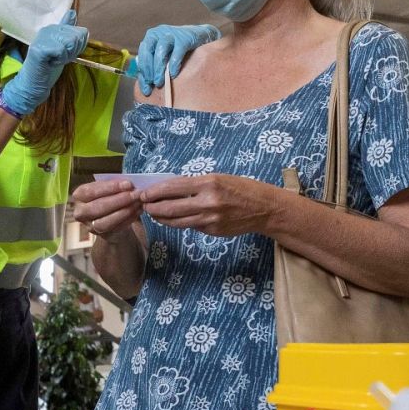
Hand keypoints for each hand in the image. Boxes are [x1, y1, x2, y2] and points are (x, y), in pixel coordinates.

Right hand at [0, 12, 88, 115]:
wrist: (34, 83)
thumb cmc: (49, 66)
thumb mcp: (63, 47)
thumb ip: (68, 31)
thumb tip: (72, 12)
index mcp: (54, 28)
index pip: (81, 32)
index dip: (78, 46)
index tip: (65, 53)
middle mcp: (48, 29)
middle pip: (78, 37)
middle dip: (73, 52)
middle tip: (58, 58)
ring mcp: (43, 37)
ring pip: (71, 42)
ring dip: (66, 56)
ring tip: (54, 60)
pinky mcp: (40, 48)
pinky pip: (61, 50)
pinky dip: (59, 60)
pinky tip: (50, 62)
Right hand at [72, 178, 142, 240]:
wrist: (112, 216)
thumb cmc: (110, 196)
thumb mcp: (109, 188)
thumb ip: (115, 185)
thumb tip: (129, 185)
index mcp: (79, 195)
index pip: (92, 191)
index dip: (111, 187)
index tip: (128, 184)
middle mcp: (81, 212)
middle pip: (98, 207)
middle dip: (119, 200)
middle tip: (136, 194)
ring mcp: (89, 225)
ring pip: (105, 222)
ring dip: (124, 212)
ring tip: (138, 203)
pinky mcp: (101, 235)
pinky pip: (115, 229)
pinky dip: (128, 219)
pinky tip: (137, 211)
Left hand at [135, 24, 219, 92]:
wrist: (200, 36)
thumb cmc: (179, 49)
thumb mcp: (164, 55)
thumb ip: (153, 66)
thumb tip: (145, 83)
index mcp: (150, 37)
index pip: (142, 56)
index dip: (143, 74)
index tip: (146, 89)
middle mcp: (158, 33)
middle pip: (148, 52)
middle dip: (149, 71)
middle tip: (152, 85)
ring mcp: (171, 34)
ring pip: (160, 51)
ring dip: (159, 69)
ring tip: (160, 82)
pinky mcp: (184, 38)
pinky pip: (177, 52)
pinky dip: (174, 64)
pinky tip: (173, 74)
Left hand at [137, 174, 280, 237]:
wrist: (263, 208)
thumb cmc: (241, 189)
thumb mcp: (218, 178)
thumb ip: (195, 184)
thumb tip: (170, 189)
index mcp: (208, 183)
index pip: (172, 187)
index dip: (155, 192)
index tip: (144, 193)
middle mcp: (207, 202)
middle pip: (170, 208)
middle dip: (153, 208)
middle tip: (144, 206)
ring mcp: (210, 219)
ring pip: (177, 221)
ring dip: (162, 218)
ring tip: (154, 214)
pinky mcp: (212, 231)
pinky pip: (190, 227)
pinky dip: (180, 222)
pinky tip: (175, 219)